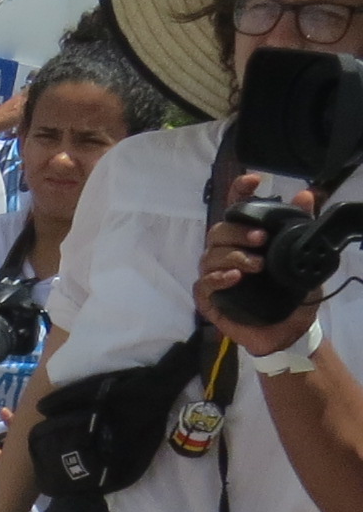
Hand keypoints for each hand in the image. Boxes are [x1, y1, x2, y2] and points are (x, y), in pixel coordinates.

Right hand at [195, 175, 322, 358]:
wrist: (287, 330)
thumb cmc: (291, 293)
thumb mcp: (301, 257)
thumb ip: (301, 227)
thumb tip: (306, 195)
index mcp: (246, 240)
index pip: (236, 209)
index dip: (240, 191)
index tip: (254, 180)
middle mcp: (226, 253)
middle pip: (218, 231)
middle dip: (238, 232)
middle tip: (261, 239)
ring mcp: (215, 275)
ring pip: (211, 255)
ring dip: (234, 256)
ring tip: (257, 266)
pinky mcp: (208, 297)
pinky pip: (205, 282)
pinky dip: (220, 277)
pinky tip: (236, 278)